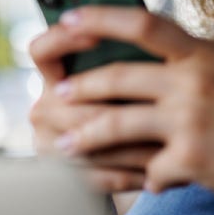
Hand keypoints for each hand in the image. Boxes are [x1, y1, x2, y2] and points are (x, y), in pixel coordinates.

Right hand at [27, 19, 161, 191]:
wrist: (125, 161)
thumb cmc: (141, 105)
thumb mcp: (136, 77)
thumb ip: (135, 61)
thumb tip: (152, 39)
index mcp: (56, 76)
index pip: (43, 50)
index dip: (63, 40)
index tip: (96, 36)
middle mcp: (45, 107)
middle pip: (73, 102)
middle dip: (119, 107)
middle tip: (162, 107)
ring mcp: (49, 143)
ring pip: (86, 141)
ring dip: (131, 147)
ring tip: (170, 147)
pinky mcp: (64, 177)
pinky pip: (94, 177)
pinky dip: (127, 175)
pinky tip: (155, 175)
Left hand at [52, 7, 213, 214]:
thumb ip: (200, 59)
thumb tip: (163, 47)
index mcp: (205, 54)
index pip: (143, 23)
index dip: (99, 18)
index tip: (68, 19)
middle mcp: (195, 81)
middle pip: (118, 76)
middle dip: (79, 86)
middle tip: (55, 94)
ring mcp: (192, 120)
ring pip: (117, 124)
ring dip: (83, 135)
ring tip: (62, 144)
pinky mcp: (193, 159)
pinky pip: (149, 170)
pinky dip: (144, 178)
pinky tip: (143, 184)